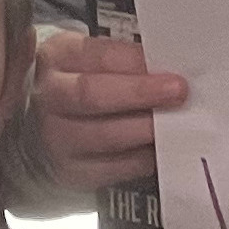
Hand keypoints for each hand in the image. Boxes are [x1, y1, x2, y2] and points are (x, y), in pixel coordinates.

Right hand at [32, 31, 186, 189]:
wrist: (51, 122)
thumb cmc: (85, 82)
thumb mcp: (96, 59)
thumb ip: (127, 61)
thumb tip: (171, 66)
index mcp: (60, 57)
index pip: (98, 56)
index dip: (136, 62)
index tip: (169, 67)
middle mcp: (50, 96)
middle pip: (91, 95)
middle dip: (140, 93)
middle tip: (178, 93)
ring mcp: (56, 137)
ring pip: (102, 136)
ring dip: (144, 130)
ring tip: (175, 124)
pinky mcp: (70, 171)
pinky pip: (111, 169)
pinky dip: (140, 159)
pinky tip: (158, 149)